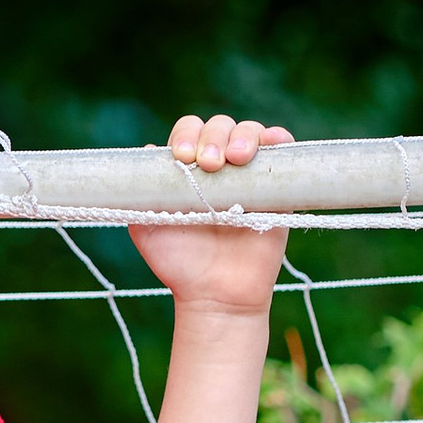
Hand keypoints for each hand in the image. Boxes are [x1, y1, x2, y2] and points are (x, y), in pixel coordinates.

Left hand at [130, 108, 291, 313]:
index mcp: (188, 171)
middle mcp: (219, 168)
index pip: (188, 133)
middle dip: (213, 137)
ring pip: (250, 133)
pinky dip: (279, 138)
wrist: (216, 294)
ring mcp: (249, 176)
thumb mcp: (147, 229)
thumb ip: (140, 195)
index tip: (183, 158)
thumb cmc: (180, 264)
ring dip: (243, 137)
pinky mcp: (277, 189)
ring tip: (236, 159)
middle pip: (219, 127)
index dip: (186, 136)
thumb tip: (149, 150)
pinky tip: (272, 141)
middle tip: (210, 165)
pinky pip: (282, 152)